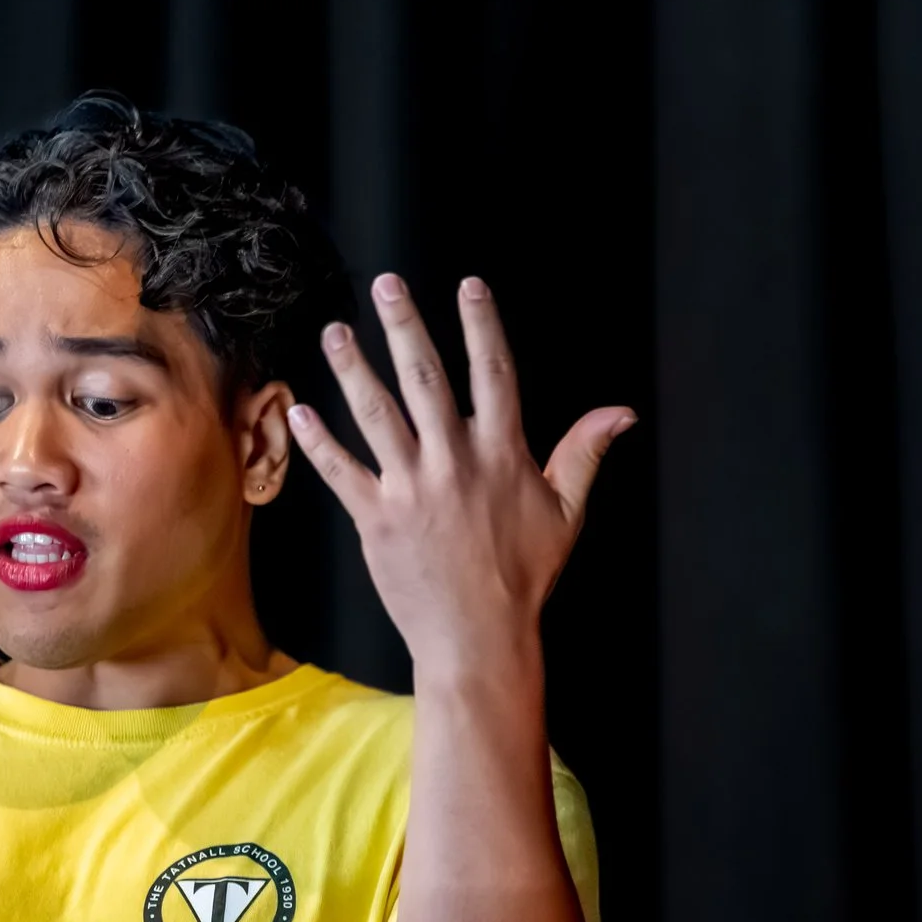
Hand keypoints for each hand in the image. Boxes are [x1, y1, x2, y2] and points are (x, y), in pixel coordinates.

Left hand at [286, 272, 635, 675]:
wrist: (479, 637)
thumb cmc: (523, 577)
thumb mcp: (565, 512)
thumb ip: (585, 453)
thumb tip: (622, 412)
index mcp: (501, 455)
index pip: (493, 374)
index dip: (481, 326)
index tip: (468, 286)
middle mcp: (454, 463)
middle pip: (426, 379)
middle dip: (405, 327)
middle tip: (385, 285)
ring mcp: (412, 490)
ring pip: (377, 415)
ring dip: (352, 369)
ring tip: (335, 332)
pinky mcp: (377, 519)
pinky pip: (342, 472)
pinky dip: (319, 442)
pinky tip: (300, 410)